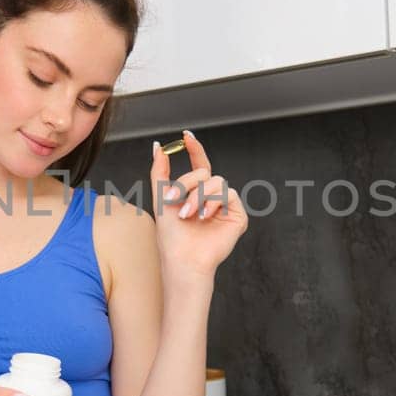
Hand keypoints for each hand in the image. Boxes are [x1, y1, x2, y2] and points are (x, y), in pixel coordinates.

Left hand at [150, 130, 249, 278]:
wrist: (182, 259)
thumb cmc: (171, 237)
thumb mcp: (161, 199)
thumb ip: (160, 172)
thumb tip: (157, 147)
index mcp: (196, 193)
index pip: (199, 165)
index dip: (194, 148)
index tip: (186, 136)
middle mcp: (212, 198)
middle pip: (205, 172)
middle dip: (187, 183)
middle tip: (173, 201)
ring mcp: (226, 206)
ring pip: (217, 181)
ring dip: (198, 196)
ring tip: (188, 214)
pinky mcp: (238, 216)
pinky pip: (229, 194)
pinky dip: (213, 202)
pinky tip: (204, 216)